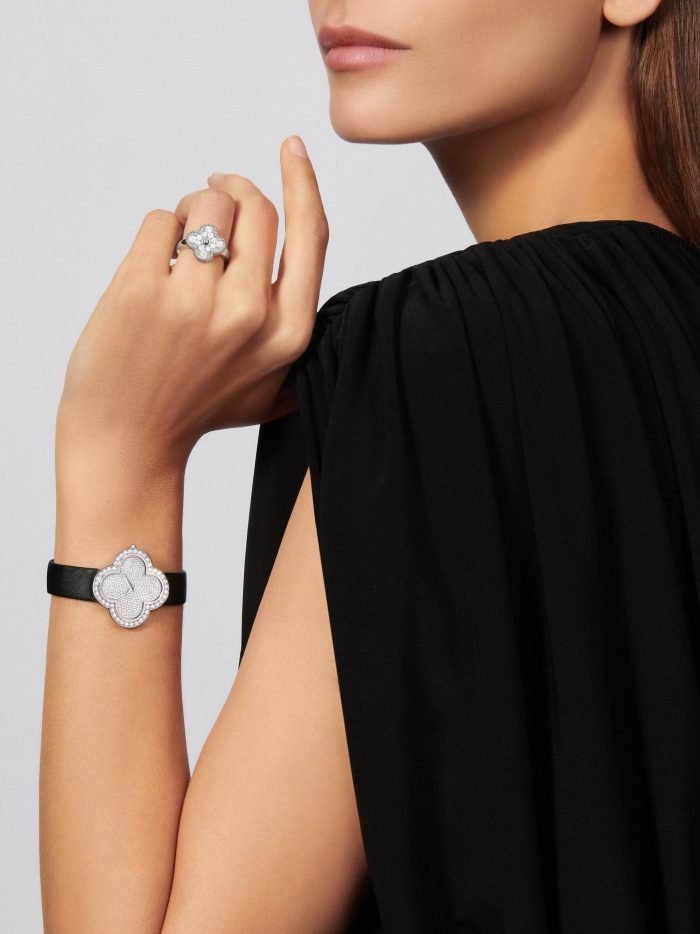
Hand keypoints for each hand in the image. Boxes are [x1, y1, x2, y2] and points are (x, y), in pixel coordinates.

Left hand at [56, 136, 328, 474]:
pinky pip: (160, 220)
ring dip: (192, 208)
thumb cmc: (198, 409)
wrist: (129, 439)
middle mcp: (248, 315)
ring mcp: (194, 301)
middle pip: (256, 206)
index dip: (303, 182)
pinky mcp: (142, 289)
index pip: (310, 234)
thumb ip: (299, 339)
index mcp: (288, 333)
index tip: (291, 148)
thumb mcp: (273, 388)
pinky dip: (157, 233)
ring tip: (179, 242)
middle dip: (233, 189)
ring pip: (206, 201)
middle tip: (212, 197)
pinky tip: (152, 268)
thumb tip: (306, 272)